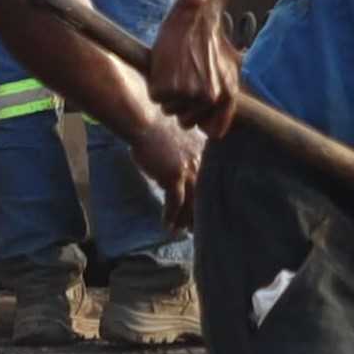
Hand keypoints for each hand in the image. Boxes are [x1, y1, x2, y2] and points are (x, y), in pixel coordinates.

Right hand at [122, 103, 203, 222]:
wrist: (144, 121)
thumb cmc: (156, 129)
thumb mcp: (177, 142)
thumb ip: (184, 157)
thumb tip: (179, 174)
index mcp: (203, 155)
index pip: (208, 183)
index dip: (205, 200)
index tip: (202, 213)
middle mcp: (200, 163)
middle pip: (203, 196)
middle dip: (198, 215)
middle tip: (194, 230)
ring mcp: (188, 170)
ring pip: (191, 203)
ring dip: (184, 220)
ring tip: (179, 233)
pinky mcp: (173, 176)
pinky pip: (175, 203)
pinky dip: (170, 216)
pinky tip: (166, 226)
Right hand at [151, 0, 239, 128]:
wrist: (196, 17)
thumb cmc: (212, 41)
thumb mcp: (231, 69)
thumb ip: (226, 98)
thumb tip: (218, 128)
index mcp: (227, 96)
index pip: (214, 131)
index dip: (202, 123)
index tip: (195, 113)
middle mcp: (210, 98)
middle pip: (187, 122)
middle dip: (182, 106)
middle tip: (184, 80)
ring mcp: (188, 94)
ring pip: (169, 110)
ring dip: (168, 94)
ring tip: (176, 70)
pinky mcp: (167, 87)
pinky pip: (156, 98)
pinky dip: (156, 85)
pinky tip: (166, 67)